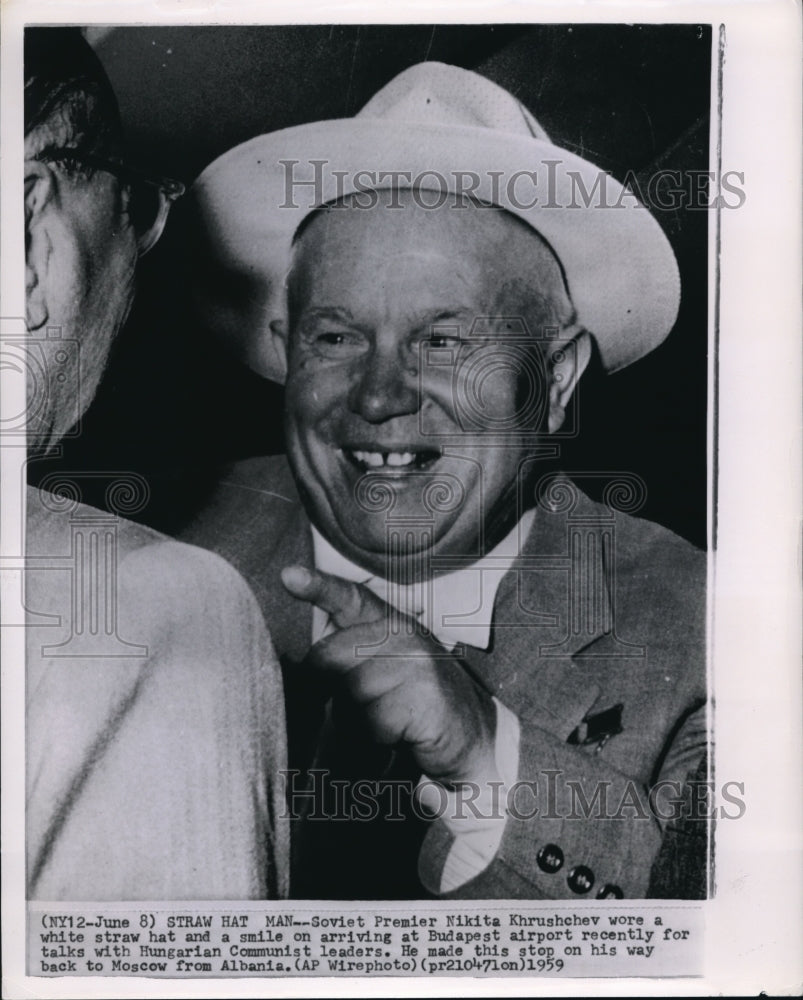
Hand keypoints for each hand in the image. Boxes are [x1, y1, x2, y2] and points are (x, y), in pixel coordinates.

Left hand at [281, 565, 496, 786]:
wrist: (475, 738)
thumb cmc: (416, 708)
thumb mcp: (383, 674)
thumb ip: (349, 662)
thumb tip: (305, 676)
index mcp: (390, 624)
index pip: (350, 597)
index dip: (318, 586)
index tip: (289, 576)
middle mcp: (403, 634)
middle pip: (330, 659)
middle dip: (327, 694)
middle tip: (357, 714)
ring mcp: (416, 661)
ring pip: (348, 694)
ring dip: (356, 723)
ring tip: (386, 726)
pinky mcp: (424, 694)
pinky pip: (371, 721)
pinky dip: (376, 741)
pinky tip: (400, 738)